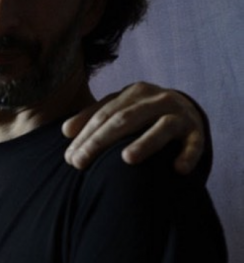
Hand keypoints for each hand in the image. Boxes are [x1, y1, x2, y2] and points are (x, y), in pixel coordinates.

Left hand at [63, 82, 204, 174]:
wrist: (186, 110)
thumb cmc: (142, 114)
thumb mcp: (120, 109)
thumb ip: (93, 117)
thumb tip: (65, 131)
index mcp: (133, 92)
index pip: (103, 115)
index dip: (85, 136)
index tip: (69, 158)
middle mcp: (156, 100)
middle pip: (124, 120)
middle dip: (99, 142)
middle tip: (80, 163)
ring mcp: (179, 114)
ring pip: (161, 128)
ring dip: (145, 143)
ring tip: (127, 159)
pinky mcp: (197, 132)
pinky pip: (194, 144)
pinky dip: (188, 155)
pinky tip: (178, 170)